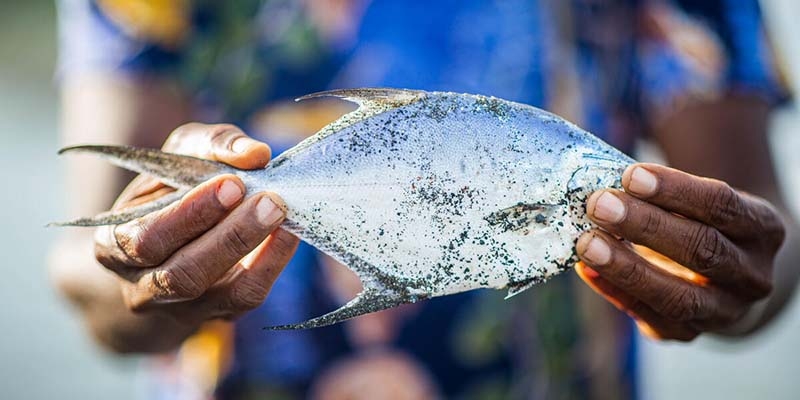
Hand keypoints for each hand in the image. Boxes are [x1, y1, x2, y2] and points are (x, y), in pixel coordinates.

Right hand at [94, 123, 298, 326]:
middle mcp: (140, 285)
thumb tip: (254, 153)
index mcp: (113, 243)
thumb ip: (211, 145)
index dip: (191, 214)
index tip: (232, 183)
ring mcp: (178, 308)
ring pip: (215, 291)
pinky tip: (289, 233)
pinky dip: (272, 264)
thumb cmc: (173, 191)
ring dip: (254, 250)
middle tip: (269, 200)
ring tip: (281, 212)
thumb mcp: (180, 157)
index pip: (146, 239)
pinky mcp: (215, 314)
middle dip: (229, 236)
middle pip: (181, 273)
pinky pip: (244, 297)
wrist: (171, 241)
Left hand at [576, 163, 785, 339]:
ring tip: (586, 243)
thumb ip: (660, 193)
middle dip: (646, 226)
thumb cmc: (702, 223)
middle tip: (599, 206)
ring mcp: (725, 311)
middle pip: (702, 250)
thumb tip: (602, 183)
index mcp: (762, 229)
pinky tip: (586, 269)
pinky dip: (615, 292)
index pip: (722, 206)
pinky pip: (651, 317)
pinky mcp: (689, 333)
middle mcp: (752, 275)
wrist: (727, 277)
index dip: (675, 190)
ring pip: (679, 296)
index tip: (630, 175)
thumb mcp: (700, 202)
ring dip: (627, 269)